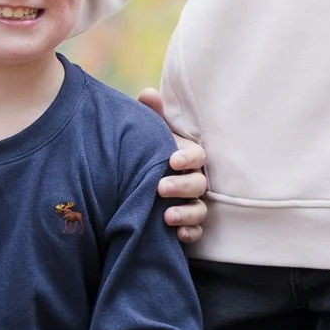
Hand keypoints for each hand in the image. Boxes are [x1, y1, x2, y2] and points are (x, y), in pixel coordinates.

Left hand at [137, 89, 207, 242]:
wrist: (129, 185)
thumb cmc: (144, 155)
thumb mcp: (146, 135)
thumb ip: (150, 116)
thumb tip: (149, 94)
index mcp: (186, 157)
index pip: (197, 155)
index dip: (188, 158)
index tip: (172, 160)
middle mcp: (192, 180)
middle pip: (198, 184)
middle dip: (182, 186)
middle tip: (160, 188)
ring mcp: (191, 203)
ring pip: (199, 210)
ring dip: (186, 213)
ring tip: (167, 217)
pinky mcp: (186, 224)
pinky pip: (196, 231)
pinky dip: (189, 233)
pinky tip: (177, 235)